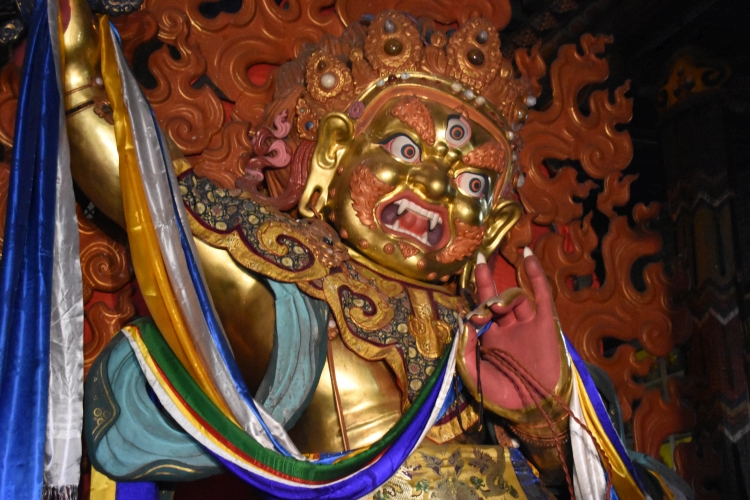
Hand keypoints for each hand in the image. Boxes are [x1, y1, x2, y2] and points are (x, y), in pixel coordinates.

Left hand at [461, 249, 562, 411]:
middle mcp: (508, 328)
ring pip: (515, 298)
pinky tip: (526, 255)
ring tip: (497, 307)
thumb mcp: (474, 372)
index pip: (479, 312)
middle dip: (486, 285)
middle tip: (478, 265)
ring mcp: (527, 324)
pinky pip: (541, 294)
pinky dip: (535, 274)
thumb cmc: (502, 395)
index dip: (474, 308)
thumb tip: (464, 322)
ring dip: (505, 295)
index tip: (473, 318)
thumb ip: (466, 348)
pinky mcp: (545, 324)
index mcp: (490, 339)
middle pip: (496, 298)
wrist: (533, 408)